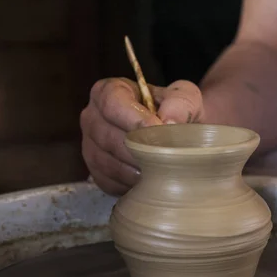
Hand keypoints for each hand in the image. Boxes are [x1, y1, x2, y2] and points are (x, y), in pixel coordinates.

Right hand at [80, 78, 203, 195]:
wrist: (178, 136)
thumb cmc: (177, 112)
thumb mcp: (186, 98)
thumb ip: (181, 103)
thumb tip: (168, 122)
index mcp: (109, 92)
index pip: (112, 103)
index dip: (135, 119)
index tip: (159, 130)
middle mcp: (92, 118)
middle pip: (107, 136)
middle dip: (138, 149)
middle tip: (165, 155)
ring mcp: (90, 146)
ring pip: (106, 162)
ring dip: (135, 169)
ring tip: (160, 169)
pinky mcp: (97, 172)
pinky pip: (108, 181)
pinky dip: (130, 184)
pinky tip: (149, 180)